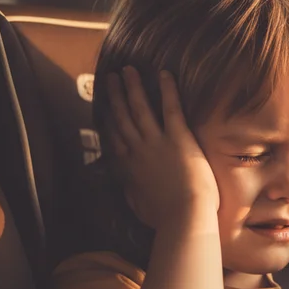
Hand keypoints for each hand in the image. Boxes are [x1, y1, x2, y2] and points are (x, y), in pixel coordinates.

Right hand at [107, 66, 218, 228]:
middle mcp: (138, 150)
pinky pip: (171, 108)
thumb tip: (128, 188)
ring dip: (132, 87)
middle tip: (110, 77)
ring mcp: (157, 142)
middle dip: (116, 95)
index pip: (115, 138)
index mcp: (129, 168)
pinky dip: (167, 90)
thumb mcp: (140, 207)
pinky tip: (164, 73)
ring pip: (140, 108)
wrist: (184, 218)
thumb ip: (133, 193)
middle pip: (123, 117)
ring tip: (128, 69)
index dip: (109, 120)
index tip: (105, 107)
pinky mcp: (179, 138)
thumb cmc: (165, 218)